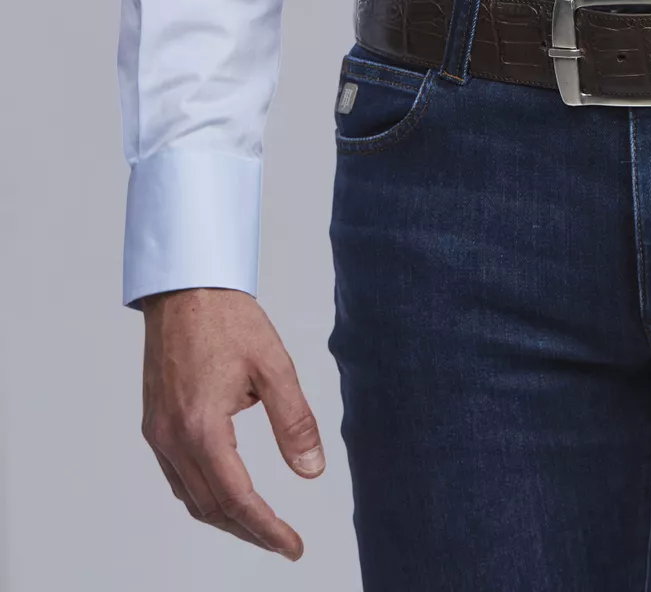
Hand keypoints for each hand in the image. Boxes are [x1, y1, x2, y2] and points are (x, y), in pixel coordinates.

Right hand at [139, 286, 323, 558]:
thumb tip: (312, 471)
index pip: (237, 499)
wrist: (185, 287)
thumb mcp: (273, 365)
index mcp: (202, 428)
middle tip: (283, 542)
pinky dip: (204, 495)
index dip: (267, 528)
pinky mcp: (155, 423)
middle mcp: (172, 438)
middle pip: (211, 507)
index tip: (292, 546)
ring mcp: (159, 433)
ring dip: (225, 517)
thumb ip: (294, 421)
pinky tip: (226, 492)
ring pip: (190, 497)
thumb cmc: (228, 319)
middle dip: (249, 530)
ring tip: (260, 525)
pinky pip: (177, 477)